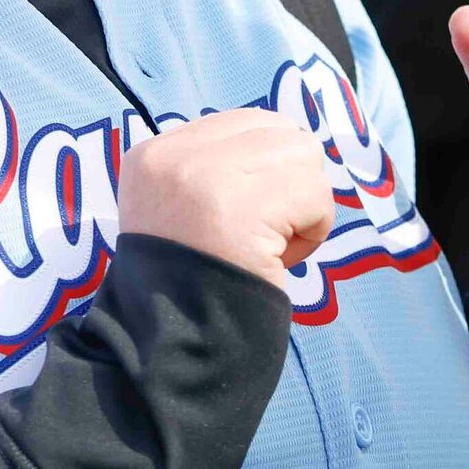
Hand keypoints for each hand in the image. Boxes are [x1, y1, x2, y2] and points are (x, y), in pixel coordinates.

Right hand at [116, 107, 334, 287]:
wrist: (173, 344)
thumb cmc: (192, 281)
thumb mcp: (181, 209)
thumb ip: (220, 168)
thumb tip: (288, 142)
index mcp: (153, 154)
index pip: (246, 124)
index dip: (268, 169)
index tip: (247, 216)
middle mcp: (174, 155)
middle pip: (282, 133)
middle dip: (291, 183)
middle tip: (265, 233)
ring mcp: (207, 177)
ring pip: (304, 156)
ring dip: (304, 207)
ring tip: (270, 247)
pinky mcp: (243, 208)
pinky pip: (316, 195)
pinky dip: (313, 231)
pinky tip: (279, 259)